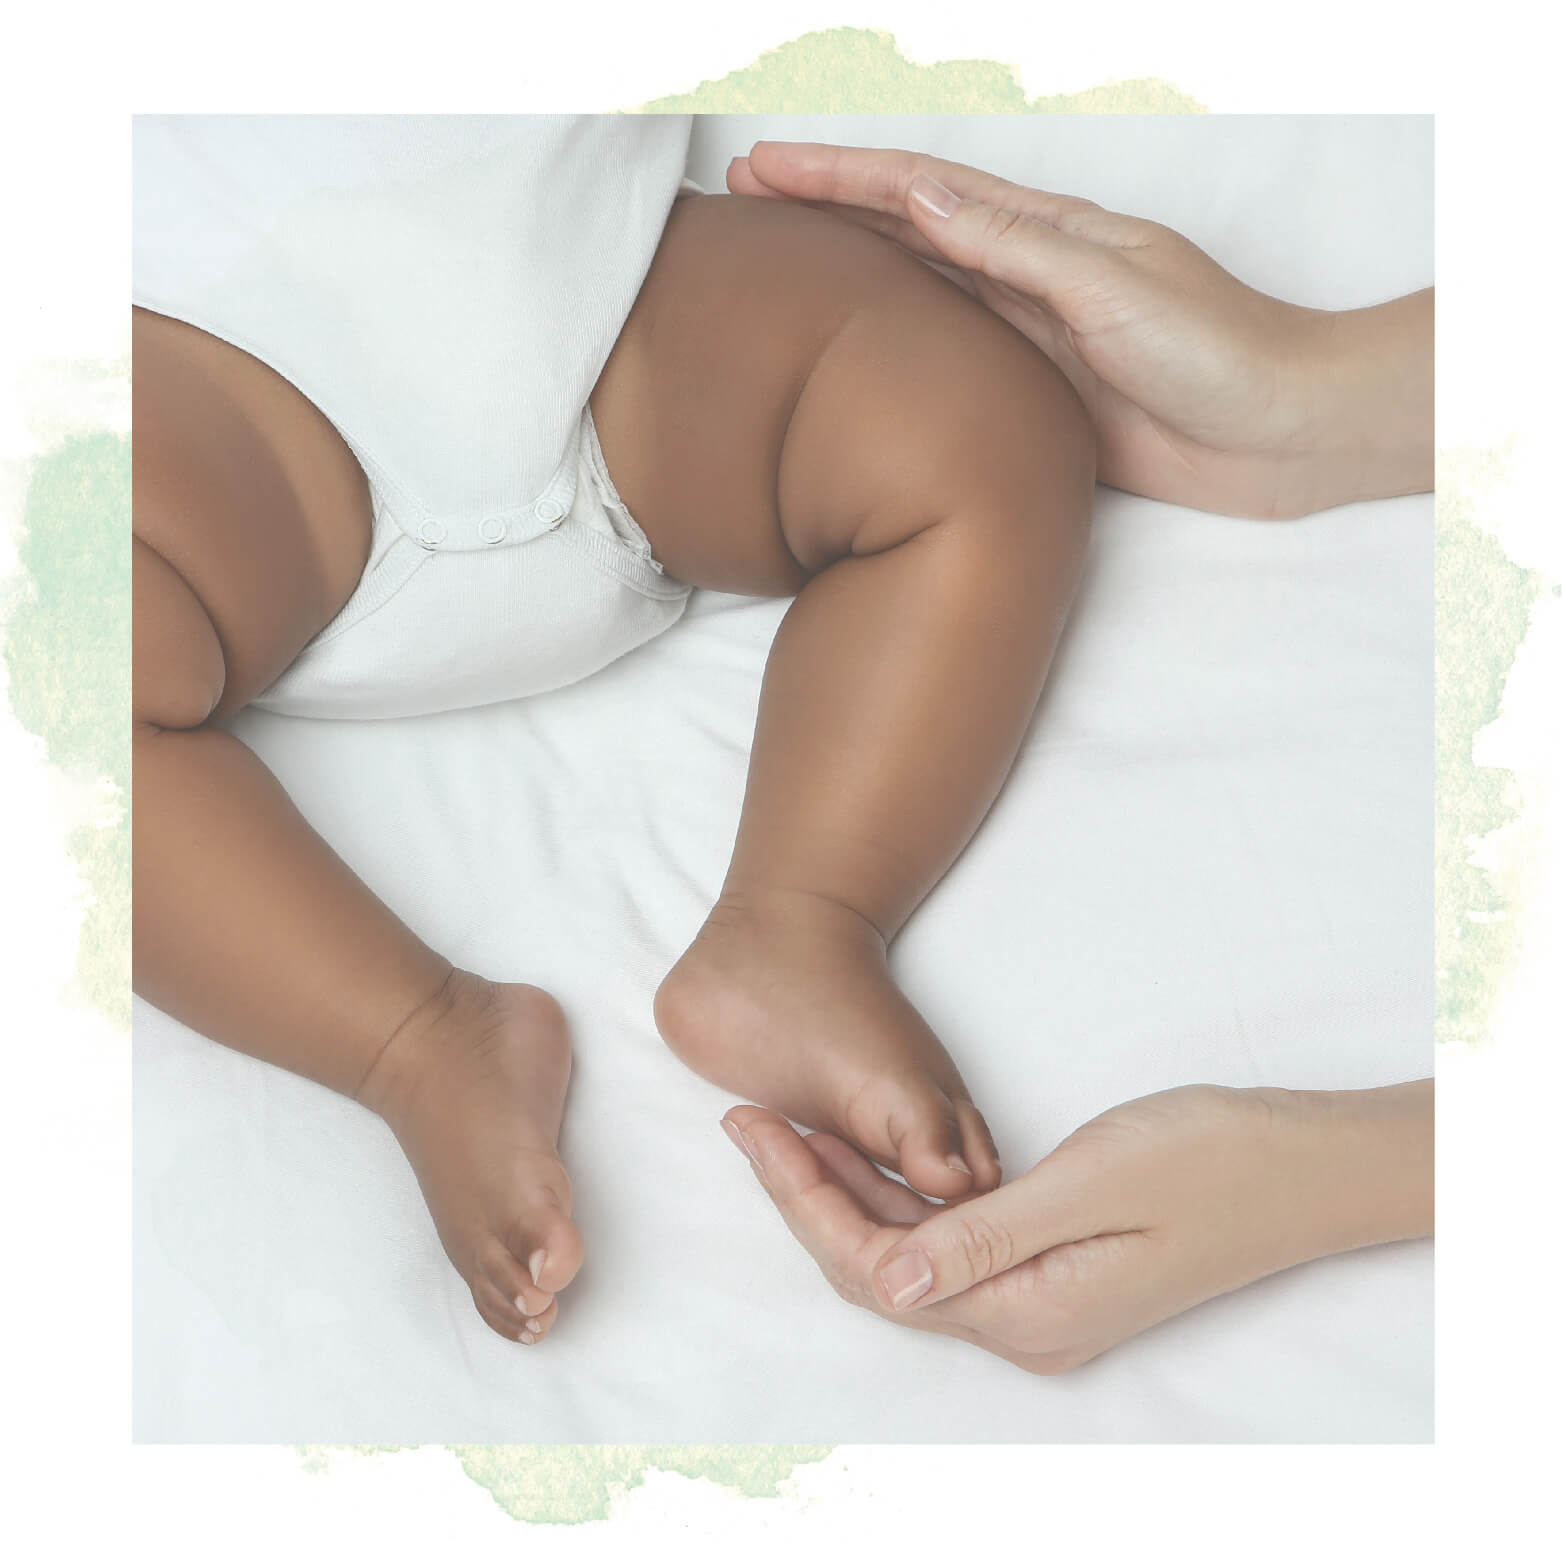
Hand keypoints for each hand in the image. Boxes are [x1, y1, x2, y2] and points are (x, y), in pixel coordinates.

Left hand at [723, 1080, 1431, 1373]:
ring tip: (791, 1125)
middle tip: (750, 1118)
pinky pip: (951, 1241)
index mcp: (1027, 1312)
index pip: (875, 1268)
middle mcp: (1024, 1323)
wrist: (1309, 1166)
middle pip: (878, 1267)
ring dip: (848, 1192)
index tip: (753, 1128)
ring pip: (909, 1253)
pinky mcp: (1056, 1270)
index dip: (803, 1200)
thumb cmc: (1214, 1160)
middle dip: (807, 1195)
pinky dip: (901, 1196)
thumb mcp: (1092, 1185)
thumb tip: (882, 1278)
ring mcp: (1041, 1301)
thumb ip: (983, 1236)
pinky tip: (871, 1151)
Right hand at [729, 142, 1431, 520]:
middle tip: (746, 194)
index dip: (840, 175)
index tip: (766, 167)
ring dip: (848, 264)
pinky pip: (946, 359)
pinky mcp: (1032, 396)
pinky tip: (856, 344)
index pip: (921, 190)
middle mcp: (1028, 274)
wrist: (1276, 433)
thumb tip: (921, 200)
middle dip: (825, 206)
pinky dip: (894, 340)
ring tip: (779, 253)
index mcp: (1047, 232)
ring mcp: (1027, 335)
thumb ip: (1015, 247)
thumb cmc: (1217, 348)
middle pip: (906, 227)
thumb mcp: (1110, 285)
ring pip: (917, 287)